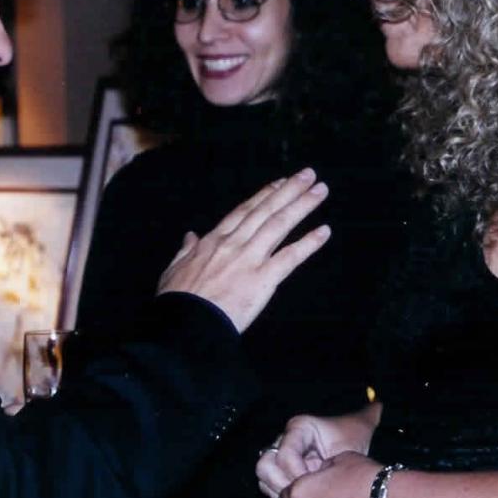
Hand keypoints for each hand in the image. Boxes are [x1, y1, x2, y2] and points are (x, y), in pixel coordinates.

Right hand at [157, 169, 329, 332]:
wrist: (185, 323)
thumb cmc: (177, 301)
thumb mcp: (174, 269)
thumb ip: (185, 250)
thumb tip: (190, 235)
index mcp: (214, 241)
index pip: (244, 211)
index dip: (264, 195)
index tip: (280, 182)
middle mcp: (234, 244)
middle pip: (266, 210)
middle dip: (289, 190)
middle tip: (308, 174)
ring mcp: (250, 259)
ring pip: (279, 224)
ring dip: (302, 205)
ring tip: (320, 190)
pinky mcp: (263, 279)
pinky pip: (290, 257)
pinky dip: (309, 243)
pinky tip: (324, 231)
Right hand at [257, 404, 380, 497]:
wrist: (354, 453)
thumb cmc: (356, 439)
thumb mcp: (361, 429)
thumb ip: (368, 416)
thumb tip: (379, 405)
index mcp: (299, 428)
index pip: (284, 456)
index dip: (297, 474)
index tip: (317, 484)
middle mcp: (284, 441)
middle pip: (265, 466)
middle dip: (283, 485)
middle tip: (305, 496)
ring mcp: (279, 458)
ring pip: (263, 478)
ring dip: (280, 493)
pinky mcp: (280, 474)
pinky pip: (269, 488)